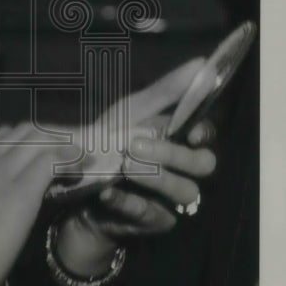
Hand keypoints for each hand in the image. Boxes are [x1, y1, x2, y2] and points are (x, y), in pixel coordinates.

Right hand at [0, 122, 62, 285]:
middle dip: (49, 138)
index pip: (0, 136)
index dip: (26, 141)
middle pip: (23, 131)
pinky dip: (71, 159)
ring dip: (63, 145)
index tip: (40, 154)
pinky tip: (81, 167)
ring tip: (77, 159)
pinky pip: (53, 160)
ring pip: (40, 139)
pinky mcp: (19, 192)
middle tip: (66, 153)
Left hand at [53, 59, 217, 277]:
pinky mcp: (155, 222)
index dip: (202, 132)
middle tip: (135, 144)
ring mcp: (173, 199)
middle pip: (202, 165)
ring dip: (155, 176)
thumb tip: (201, 63)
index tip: (187, 130)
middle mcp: (185, 170)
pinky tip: (108, 190)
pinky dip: (128, 201)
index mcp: (181, 141)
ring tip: (125, 165)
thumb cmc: (110, 143)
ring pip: (184, 191)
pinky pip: (150, 214)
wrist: (78, 187)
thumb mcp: (130, 111)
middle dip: (173, 153)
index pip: (207, 135)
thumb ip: (165, 91)